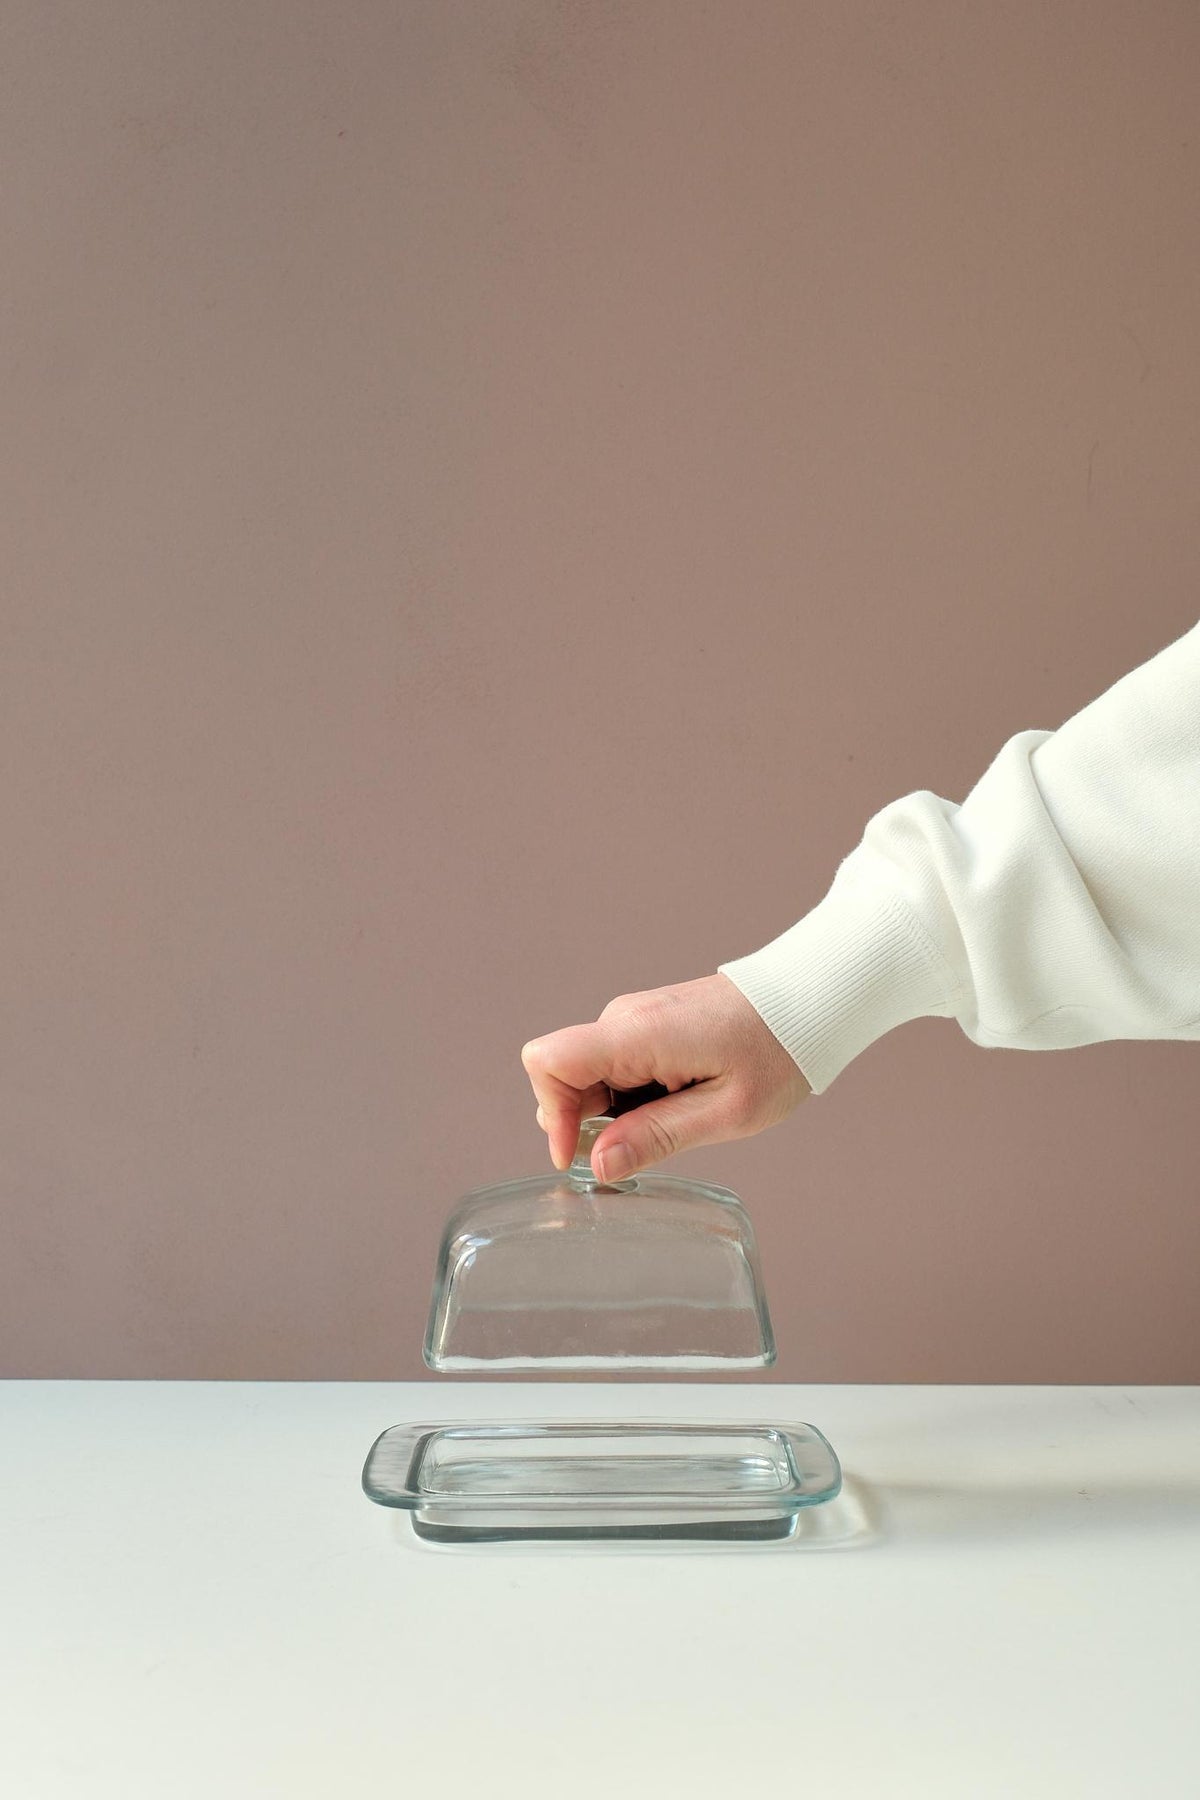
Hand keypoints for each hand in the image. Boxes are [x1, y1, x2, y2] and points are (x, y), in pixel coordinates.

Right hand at [520, 973, 810, 1182]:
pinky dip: (631, 1098)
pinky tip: (678, 1101)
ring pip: (588, 1078)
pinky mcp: (643, 1026)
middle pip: (563, 1077)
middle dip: (588, 1122)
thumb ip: (657, 1137)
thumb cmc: (777, 1051)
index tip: (582, 1155)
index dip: (551, 1115)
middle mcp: (624, 1019)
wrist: (806, 999)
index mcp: (638, 1034)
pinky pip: (613, 1069)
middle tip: (651, 1142)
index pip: (548, 1061)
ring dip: (615, 1112)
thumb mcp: (726, 1112)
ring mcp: (632, 1019)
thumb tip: (598, 1163)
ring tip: (679, 1116)